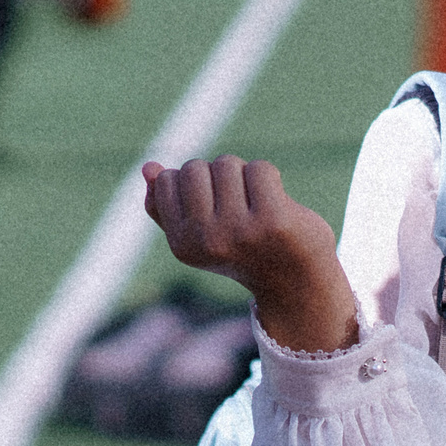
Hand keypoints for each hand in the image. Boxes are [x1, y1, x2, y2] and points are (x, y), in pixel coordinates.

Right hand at [141, 156, 358, 353]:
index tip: (213, 208)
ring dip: (243, 175)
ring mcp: (239, 230)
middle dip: (216, 175)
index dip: (193, 184)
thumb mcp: (199, 232)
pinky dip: (269, 178)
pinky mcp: (272, 219)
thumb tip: (149, 168)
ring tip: (255, 204)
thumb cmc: (245, 250)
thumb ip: (167, 205)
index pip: (167, 180)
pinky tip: (277, 203)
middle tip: (237, 204)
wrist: (296, 280)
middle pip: (194, 168)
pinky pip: (259, 169)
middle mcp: (206, 240)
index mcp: (182, 244)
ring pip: (227, 164)